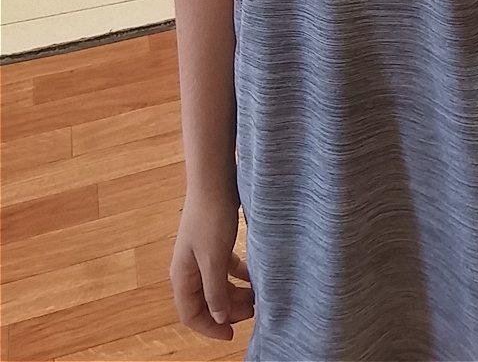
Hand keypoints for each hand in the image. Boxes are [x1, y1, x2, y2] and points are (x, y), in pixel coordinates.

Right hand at [170, 192, 253, 339]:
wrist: (214, 180)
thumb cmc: (211, 218)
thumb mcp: (214, 258)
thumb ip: (215, 290)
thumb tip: (219, 317)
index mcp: (183, 275)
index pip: (191, 314)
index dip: (210, 327)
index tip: (232, 334)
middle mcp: (189, 267)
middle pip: (206, 301)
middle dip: (228, 310)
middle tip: (254, 310)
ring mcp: (201, 254)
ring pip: (218, 284)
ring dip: (236, 293)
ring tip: (258, 295)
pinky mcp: (215, 240)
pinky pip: (226, 267)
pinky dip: (239, 274)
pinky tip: (255, 274)